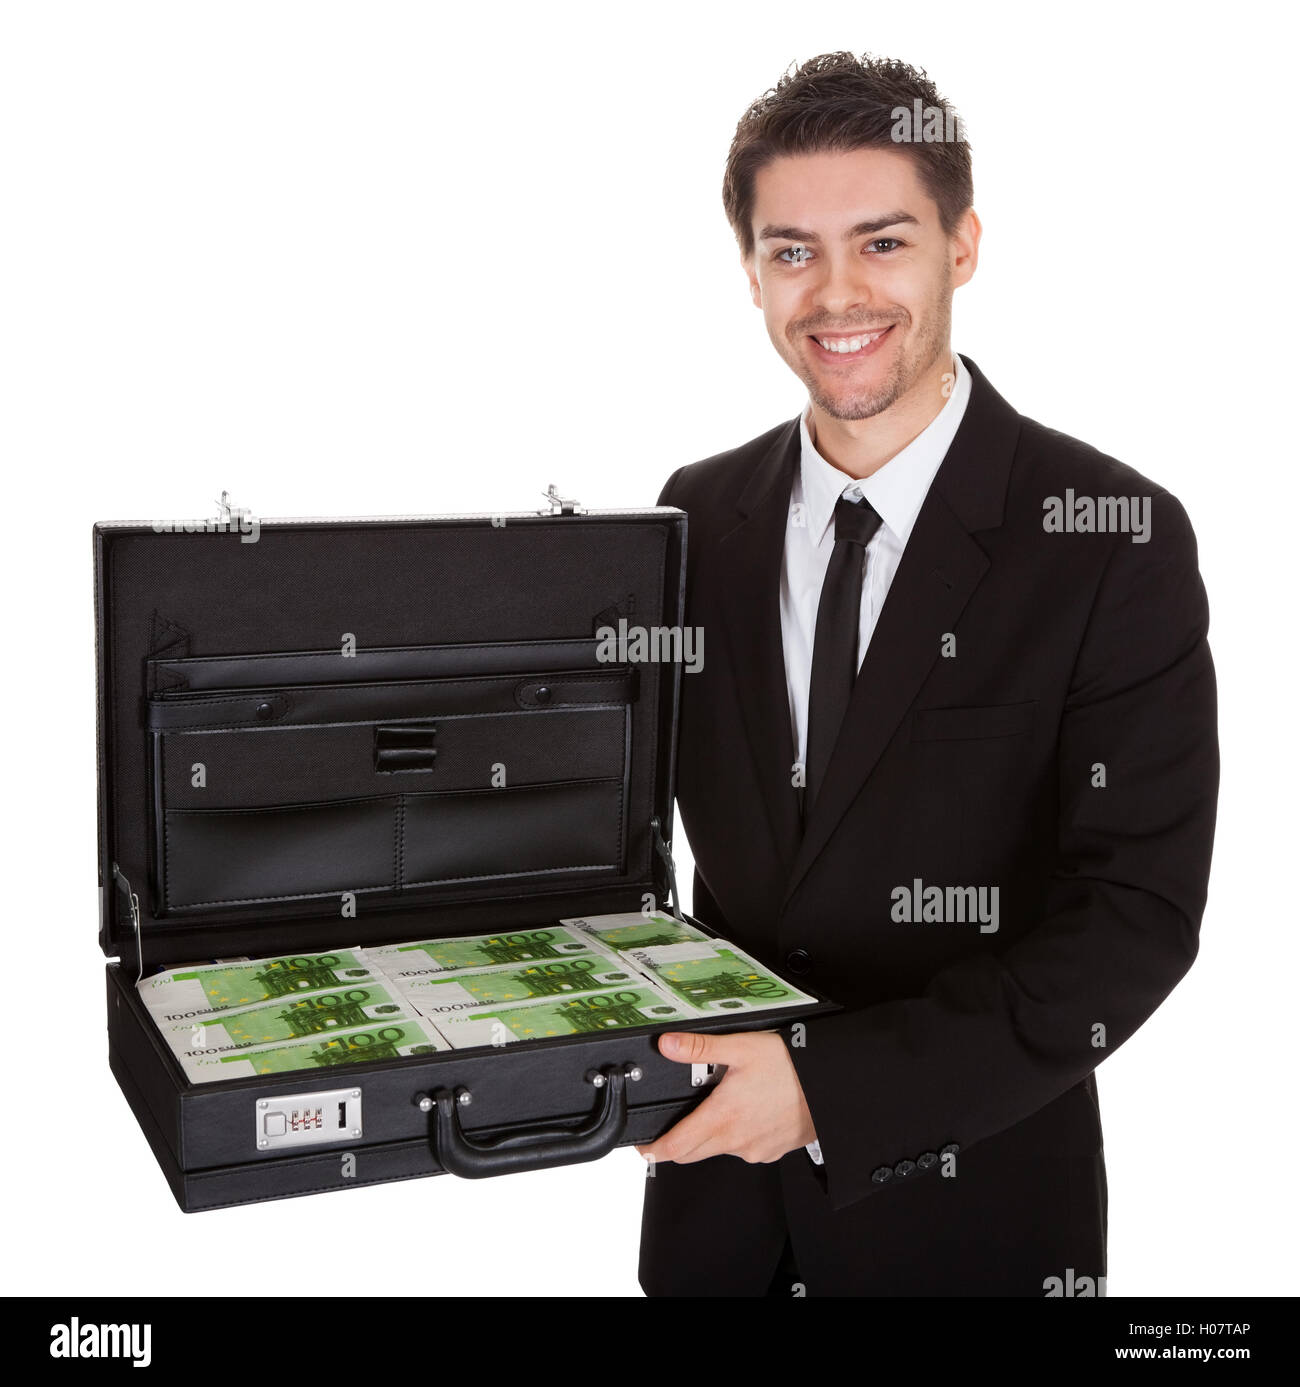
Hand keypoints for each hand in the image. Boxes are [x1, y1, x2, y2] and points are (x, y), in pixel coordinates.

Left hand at [634, 1029, 816, 1164]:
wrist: (831, 1084)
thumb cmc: (791, 1066)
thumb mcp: (740, 1047)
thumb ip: (699, 1048)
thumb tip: (667, 1045)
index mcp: (722, 1117)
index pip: (676, 1147)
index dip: (654, 1149)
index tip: (644, 1147)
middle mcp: (736, 1141)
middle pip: (693, 1154)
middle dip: (677, 1144)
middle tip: (672, 1126)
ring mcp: (755, 1150)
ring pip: (719, 1151)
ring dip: (710, 1136)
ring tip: (721, 1105)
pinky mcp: (772, 1152)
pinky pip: (745, 1150)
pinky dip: (738, 1137)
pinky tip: (747, 1113)